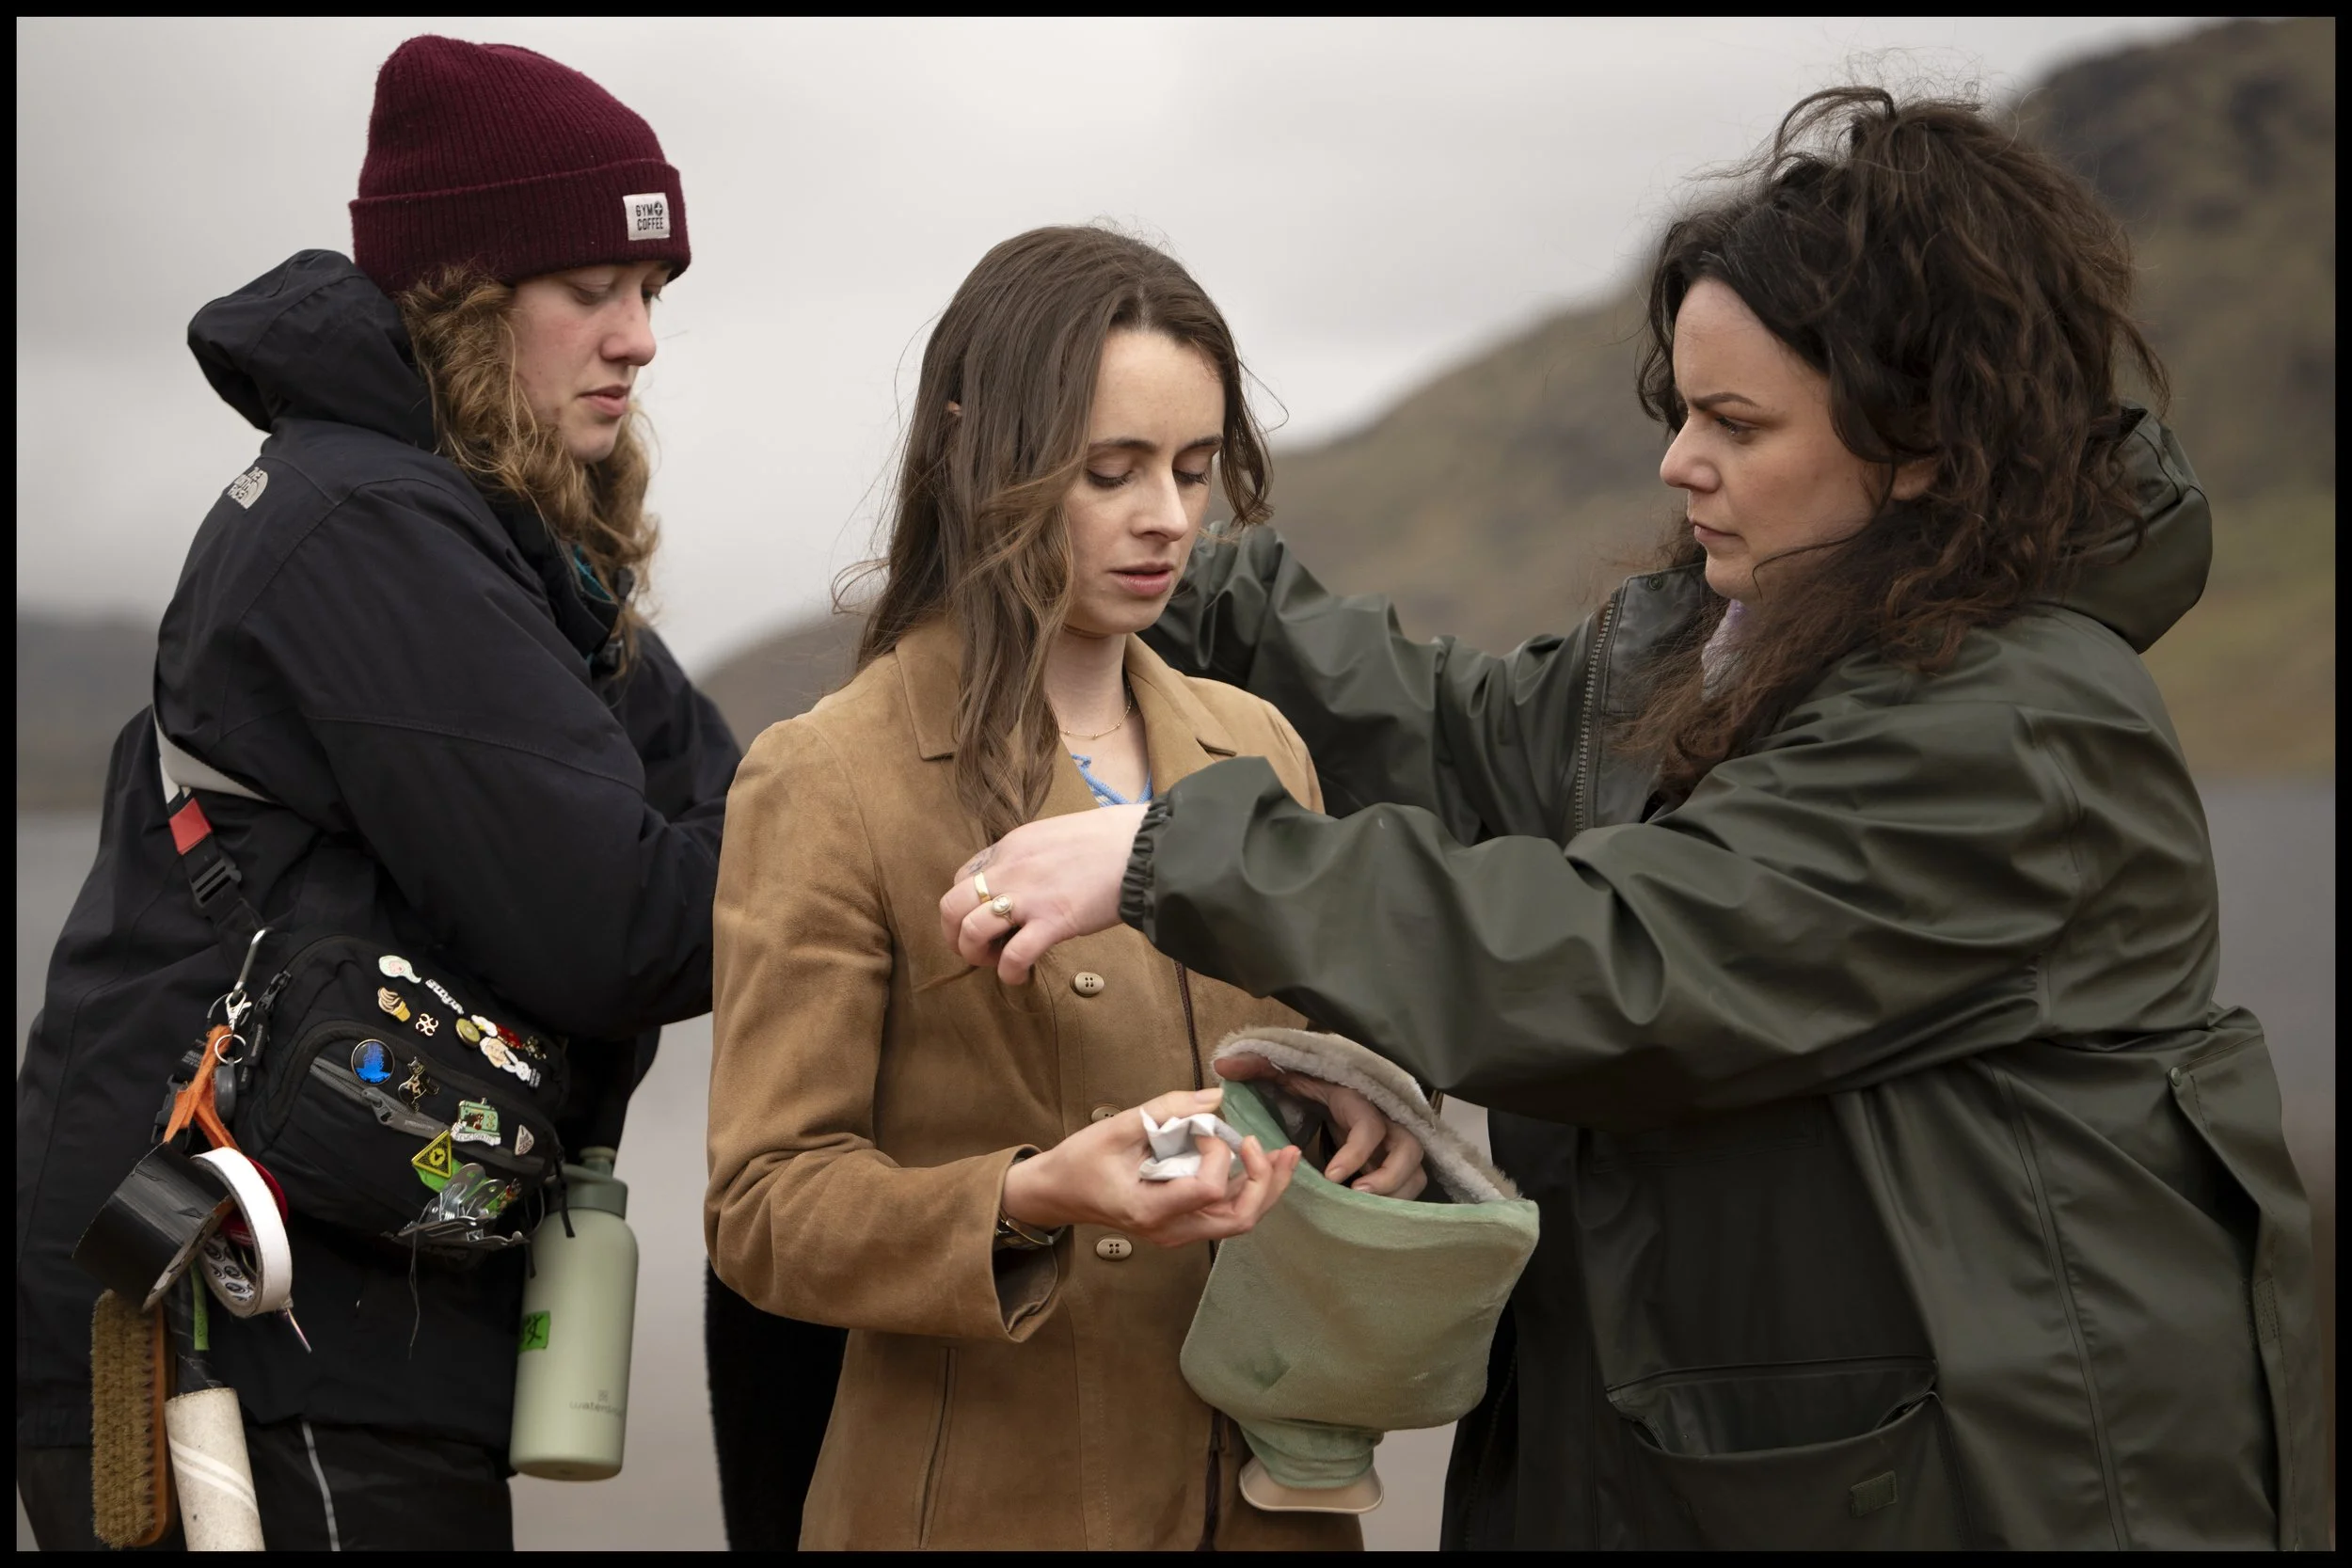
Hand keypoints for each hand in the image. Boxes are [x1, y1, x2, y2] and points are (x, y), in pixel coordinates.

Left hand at [940, 804, 1146, 984]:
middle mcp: (1010, 869)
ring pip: (971, 931)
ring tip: (995, 963)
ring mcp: (1029, 896)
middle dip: (953, 935)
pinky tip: (1019, 976)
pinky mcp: (1053, 922)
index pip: (964, 877)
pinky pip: (1013, 955)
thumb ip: (1034, 858)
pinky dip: (1009, 973)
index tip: (985, 918)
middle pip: (951, 905)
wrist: (1143, 847)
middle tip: (976, 949)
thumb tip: (1030, 881)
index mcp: (1011, 846)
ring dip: (975, 955)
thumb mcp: (1056, 835)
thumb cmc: (1112, 839)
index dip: (967, 904)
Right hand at [1000, 1087, 1302, 1248]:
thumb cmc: (1079, 1162)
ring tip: (1285, 1155)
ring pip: (1239, 1220)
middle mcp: (1170, 1229)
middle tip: (1278, 1147)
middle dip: (1266, 1182)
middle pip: (1238, 1218)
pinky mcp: (1182, 1224)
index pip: (1208, 1191)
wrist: (1058, 1193)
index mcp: (1149, 1210)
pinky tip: (1259, 1162)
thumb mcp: (1115, 1128)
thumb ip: (1166, 1110)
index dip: (1218, 1155)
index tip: (1204, 1127)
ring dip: (1266, 1188)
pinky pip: (1226, 1214)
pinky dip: (1248, 1189)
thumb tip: (1216, 1097)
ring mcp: (1177, 1232)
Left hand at [1215, 1055, 1427, 1199]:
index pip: (1371, 1126)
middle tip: (1357, 1194)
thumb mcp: (1291, 1075)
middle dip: (1388, 1176)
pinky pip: (1411, 1185)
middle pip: (1408, 1150)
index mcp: (1360, 1102)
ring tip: (1363, 1207)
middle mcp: (1387, 1121)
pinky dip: (1395, 1200)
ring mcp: (1396, 1143)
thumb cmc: (1317, 1087)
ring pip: (1415, 1172)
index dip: (1356, 1151)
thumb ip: (1258, 1067)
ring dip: (1394, 1192)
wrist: (1343, 1092)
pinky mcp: (1397, 1161)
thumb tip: (1223, 1064)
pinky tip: (1366, 1210)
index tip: (1331, 1175)